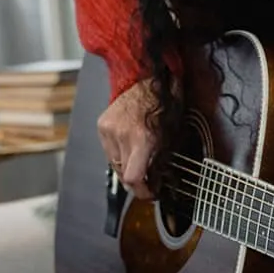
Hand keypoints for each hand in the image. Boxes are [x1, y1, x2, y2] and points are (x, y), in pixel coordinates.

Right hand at [97, 78, 156, 198]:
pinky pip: (109, 151)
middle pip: (124, 175)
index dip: (142, 191)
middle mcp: (122, 136)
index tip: (150, 193)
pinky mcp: (101, 126)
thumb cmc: (163, 103)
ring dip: (128, 167)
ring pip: (115, 164)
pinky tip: (130, 146)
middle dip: (138, 181)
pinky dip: (120, 153)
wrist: (143, 78)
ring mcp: (109, 131)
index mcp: (143, 139)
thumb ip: (161, 160)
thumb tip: (156, 181)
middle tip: (150, 181)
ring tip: (141, 160)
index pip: (133, 178)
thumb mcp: (172, 134)